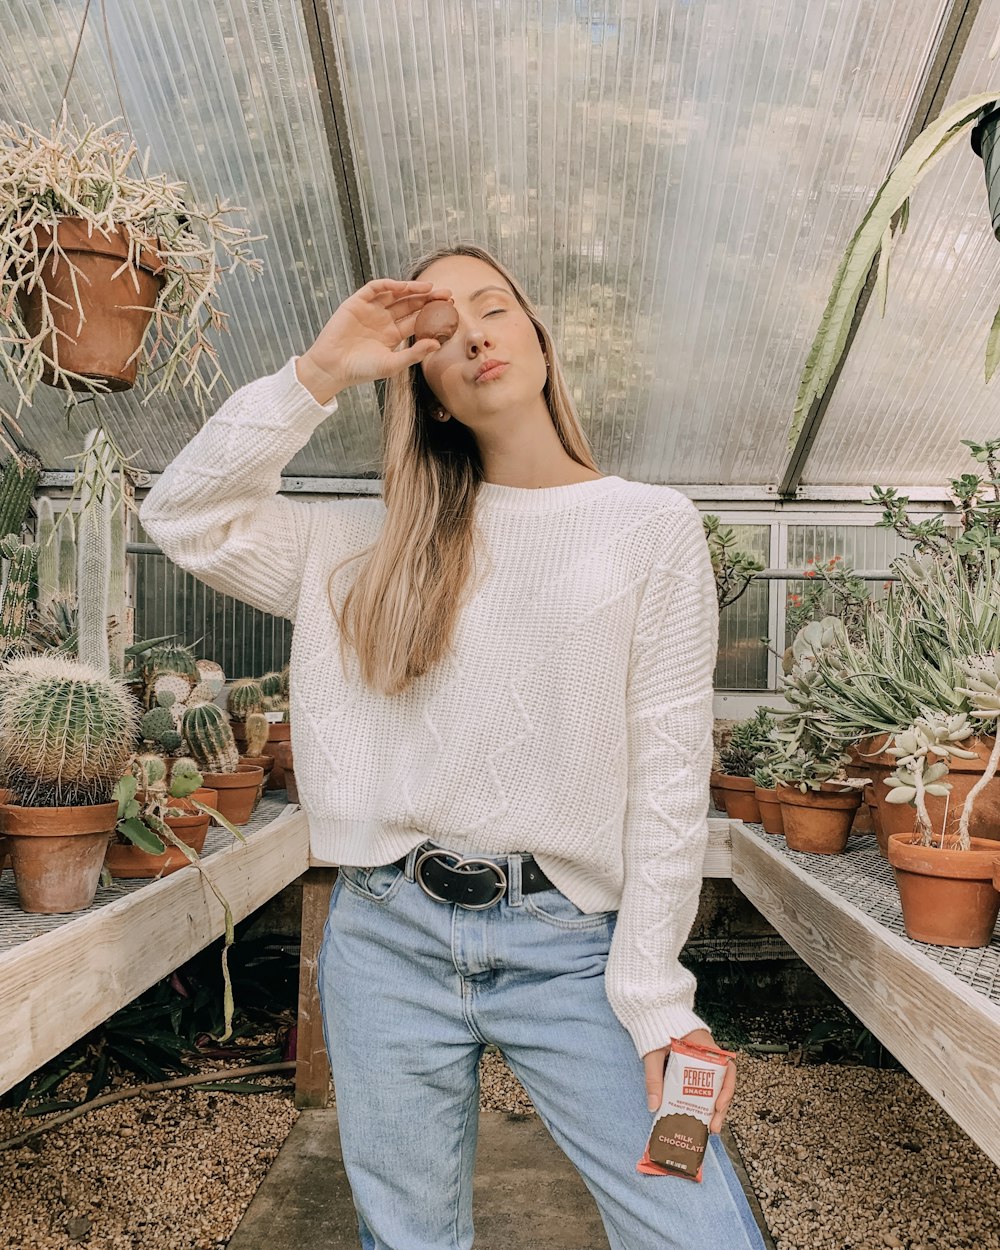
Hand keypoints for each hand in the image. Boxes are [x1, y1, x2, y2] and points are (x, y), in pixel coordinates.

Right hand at [296, 278, 453, 403]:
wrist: (333, 368)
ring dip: (412, 289)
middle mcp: (384, 320)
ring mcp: (371, 310)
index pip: (417, 319)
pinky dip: (388, 285)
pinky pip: (374, 289)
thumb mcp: (392, 364)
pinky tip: (403, 286)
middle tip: (447, 294)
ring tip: (430, 289)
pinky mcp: (356, 303)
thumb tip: (437, 343)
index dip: (433, 312)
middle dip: (428, 298)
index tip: (450, 308)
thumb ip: (414, 354)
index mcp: (393, 334)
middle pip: (410, 304)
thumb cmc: (361, 370)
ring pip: (395, 294)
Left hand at [643, 1028, 735, 1133]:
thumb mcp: (653, 1053)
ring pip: (717, 1088)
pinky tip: (700, 1115)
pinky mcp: (696, 1069)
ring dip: (715, 1108)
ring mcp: (704, 1062)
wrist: (653, 1014)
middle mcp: (709, 1055)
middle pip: (724, 1083)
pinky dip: (704, 1102)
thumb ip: (653, 1077)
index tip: (717, 1105)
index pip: (727, 1067)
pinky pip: (705, 1086)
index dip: (726, 1088)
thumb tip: (654, 1106)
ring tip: (709, 1127)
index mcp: (704, 1046)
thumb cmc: (657, 1028)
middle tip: (713, 1126)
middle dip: (721, 1108)